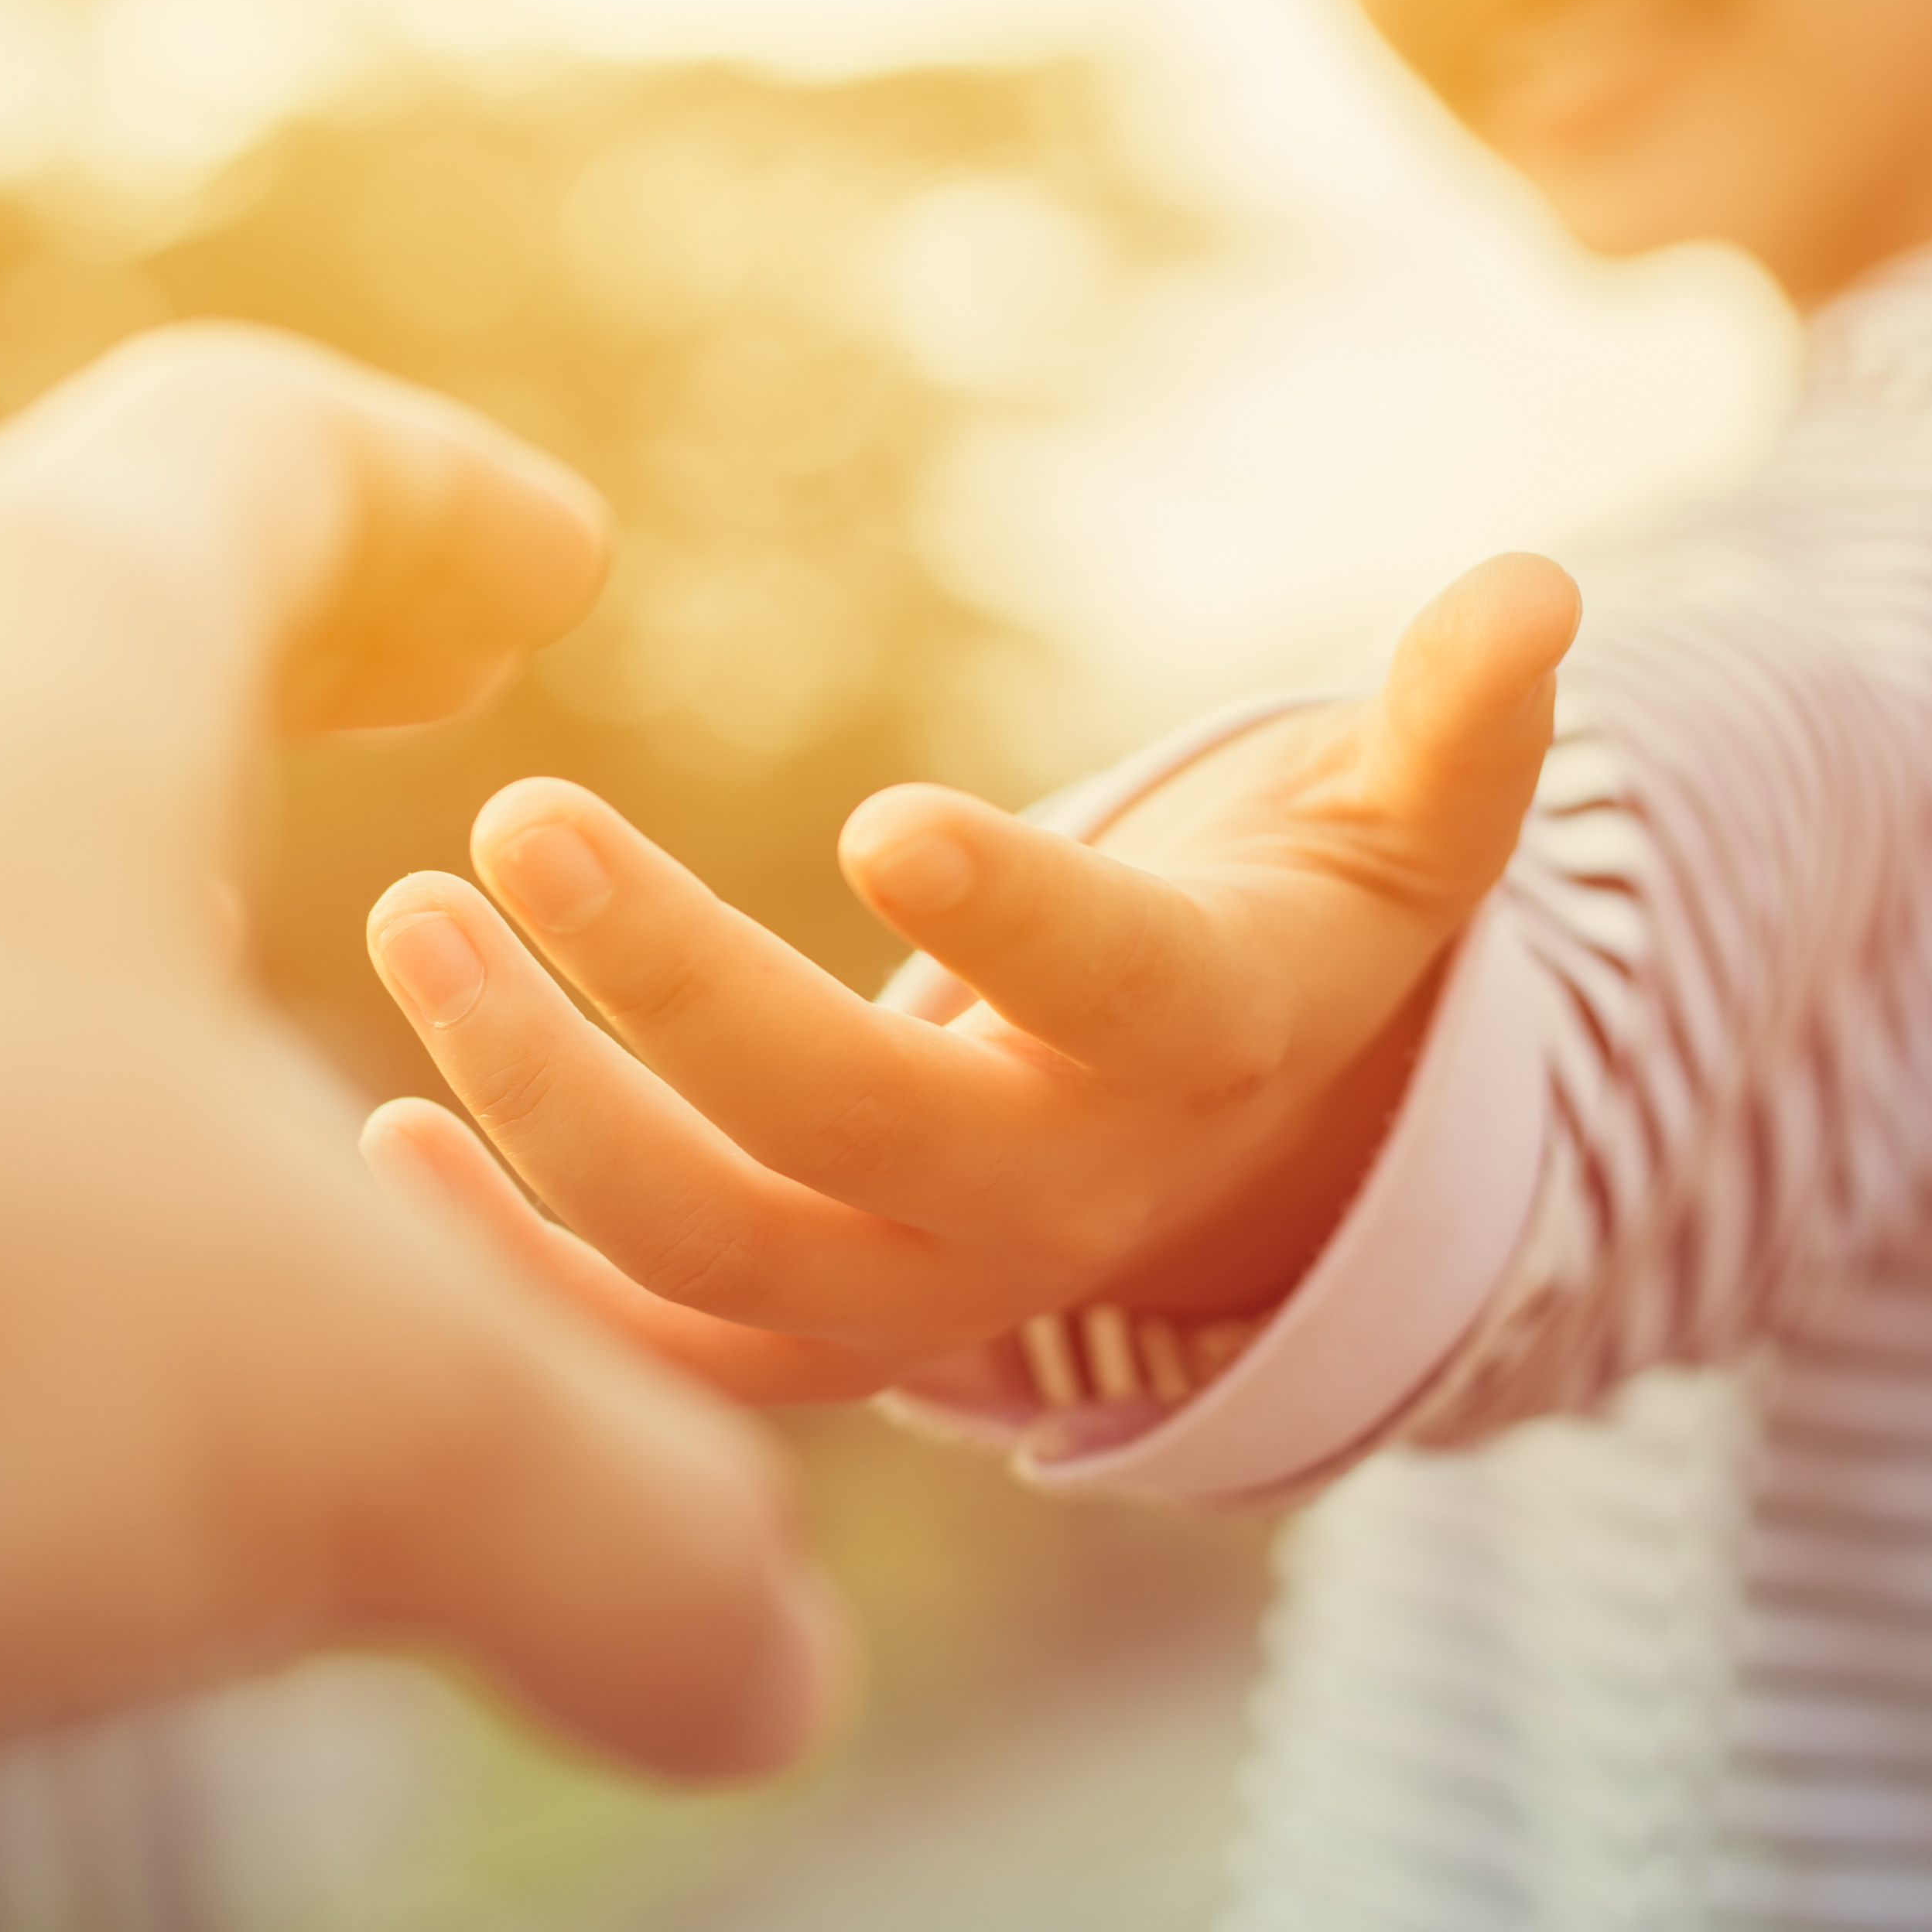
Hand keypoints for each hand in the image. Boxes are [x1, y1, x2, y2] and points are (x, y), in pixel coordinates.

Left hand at [0, 328, 840, 1832]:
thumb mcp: (350, 1421)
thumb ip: (610, 1529)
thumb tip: (766, 1673)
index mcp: (38, 644)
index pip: (269, 453)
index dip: (436, 504)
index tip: (548, 571)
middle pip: (26, 613)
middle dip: (212, 703)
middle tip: (332, 796)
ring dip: (7, 947)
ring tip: (141, 1128)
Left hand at [357, 554, 1578, 1402]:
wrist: (1240, 1170)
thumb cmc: (1295, 942)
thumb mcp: (1397, 848)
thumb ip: (1460, 738)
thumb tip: (1544, 588)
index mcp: (1200, 1054)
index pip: (1117, 993)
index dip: (1019, 920)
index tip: (883, 814)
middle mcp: (1059, 1206)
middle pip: (854, 1135)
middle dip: (677, 992)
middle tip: (518, 830)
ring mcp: (926, 1297)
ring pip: (721, 1255)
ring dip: (545, 1114)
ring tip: (415, 928)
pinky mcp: (817, 1338)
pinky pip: (653, 1343)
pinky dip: (517, 1264)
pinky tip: (387, 1130)